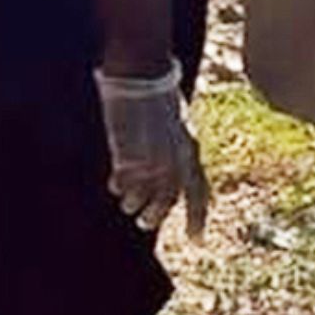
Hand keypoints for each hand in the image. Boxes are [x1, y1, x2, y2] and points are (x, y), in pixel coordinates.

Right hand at [95, 59, 210, 238]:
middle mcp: (177, 158)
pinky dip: (120, 187)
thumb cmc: (157, 94)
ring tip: (128, 206)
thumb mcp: (175, 125)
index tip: (197, 240)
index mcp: (191, 148)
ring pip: (144, 196)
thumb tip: (167, 175)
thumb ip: (174, 150)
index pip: (199, 191)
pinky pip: (124, 183)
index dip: (199, 217)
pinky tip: (115, 185)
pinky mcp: (130, 154)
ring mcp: (153, 158)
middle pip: (169, 200)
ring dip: (135, 204)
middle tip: (146, 224)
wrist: (143, 75)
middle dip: (157, 216)